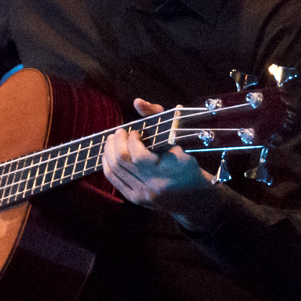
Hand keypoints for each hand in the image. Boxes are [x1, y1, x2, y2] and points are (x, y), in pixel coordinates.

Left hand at [102, 98, 222, 230]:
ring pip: (114, 169)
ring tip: (113, 140)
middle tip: (120, 132)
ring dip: (109, 150)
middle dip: (116, 141)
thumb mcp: (178, 141)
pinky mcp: (135, 199)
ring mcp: (143, 194)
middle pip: (122, 161)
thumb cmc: (186, 166)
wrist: (193, 199)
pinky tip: (110, 154)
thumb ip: (157, 117)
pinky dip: (107, 163)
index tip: (135, 132)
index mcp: (170, 170)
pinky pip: (113, 179)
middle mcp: (155, 185)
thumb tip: (137, 102)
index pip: (139, 155)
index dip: (131, 140)